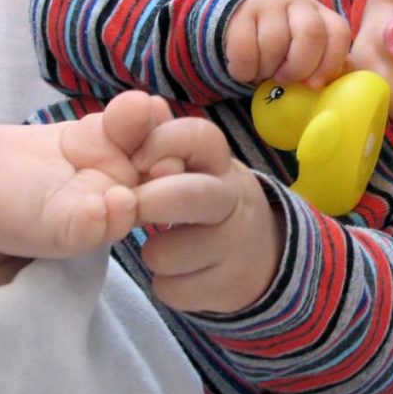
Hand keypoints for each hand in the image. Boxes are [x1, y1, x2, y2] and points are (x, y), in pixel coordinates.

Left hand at [131, 117, 283, 313]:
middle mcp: (233, 200)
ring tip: (167, 243)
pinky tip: (182, 271)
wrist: (259, 253)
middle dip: (150, 202)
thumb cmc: (205, 199)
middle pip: (189, 195)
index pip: (198, 136)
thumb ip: (159, 136)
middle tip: (132, 208)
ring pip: (167, 252)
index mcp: (220, 162)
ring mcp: (235, 246)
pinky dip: (167, 282)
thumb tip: (140, 104)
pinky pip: (172, 289)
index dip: (161, 144)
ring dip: (153, 251)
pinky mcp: (228, 286)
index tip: (138, 162)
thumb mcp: (191, 165)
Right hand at [225, 0, 350, 87]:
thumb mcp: (309, 54)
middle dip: (299, 67)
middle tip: (285, 80)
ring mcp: (269, 5)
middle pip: (311, 34)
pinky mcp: (240, 14)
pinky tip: (247, 70)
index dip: (329, 64)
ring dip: (267, 69)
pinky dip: (245, 70)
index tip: (314, 85)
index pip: (338, 34)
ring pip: (274, 42)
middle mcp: (299, 4)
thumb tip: (340, 89)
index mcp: (322, 15)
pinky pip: (244, 50)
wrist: (240, 20)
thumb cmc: (282, 48)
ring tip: (263, 72)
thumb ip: (326, 68)